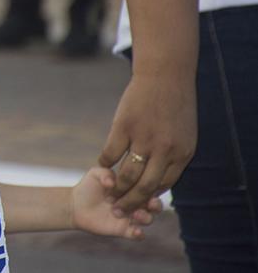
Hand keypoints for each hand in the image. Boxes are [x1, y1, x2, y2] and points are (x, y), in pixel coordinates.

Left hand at [71, 167, 162, 239]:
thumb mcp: (95, 174)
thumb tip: (112, 182)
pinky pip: (137, 235)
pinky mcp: (123, 230)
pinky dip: (139, 234)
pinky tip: (136, 231)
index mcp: (132, 187)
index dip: (150, 186)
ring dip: (146, 217)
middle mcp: (135, 203)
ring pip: (148, 219)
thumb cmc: (88, 187)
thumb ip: (104, 173)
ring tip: (136, 214)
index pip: (148, 186)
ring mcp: (130, 217)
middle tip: (150, 203)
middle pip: (155, 205)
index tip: (145, 184)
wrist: (76, 204)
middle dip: (156, 205)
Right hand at [99, 72, 196, 213]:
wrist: (165, 75)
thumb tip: (161, 176)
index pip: (164, 185)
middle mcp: (164, 150)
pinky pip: (111, 153)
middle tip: (119, 209)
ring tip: (108, 193)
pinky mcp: (124, 127)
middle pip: (145, 186)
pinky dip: (105, 163)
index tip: (138, 203)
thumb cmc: (175, 103)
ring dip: (116, 188)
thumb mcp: (184, 133)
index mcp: (181, 154)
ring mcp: (143, 139)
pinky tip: (101, 166)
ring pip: (127, 174)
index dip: (149, 197)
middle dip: (131, 202)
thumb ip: (174, 154)